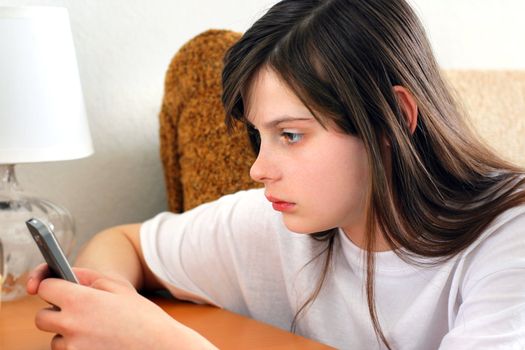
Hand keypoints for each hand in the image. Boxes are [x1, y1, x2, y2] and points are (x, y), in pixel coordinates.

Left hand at [26, 264, 216, 349]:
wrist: (160, 347)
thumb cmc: (143, 317)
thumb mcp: (120, 288)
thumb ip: (90, 278)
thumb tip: (69, 275)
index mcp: (80, 301)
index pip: (46, 288)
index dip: (53, 286)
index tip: (59, 289)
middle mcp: (71, 325)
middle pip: (41, 317)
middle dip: (54, 313)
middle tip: (75, 311)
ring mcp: (73, 347)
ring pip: (55, 340)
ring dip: (67, 335)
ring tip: (94, 330)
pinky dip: (77, 348)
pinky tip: (98, 342)